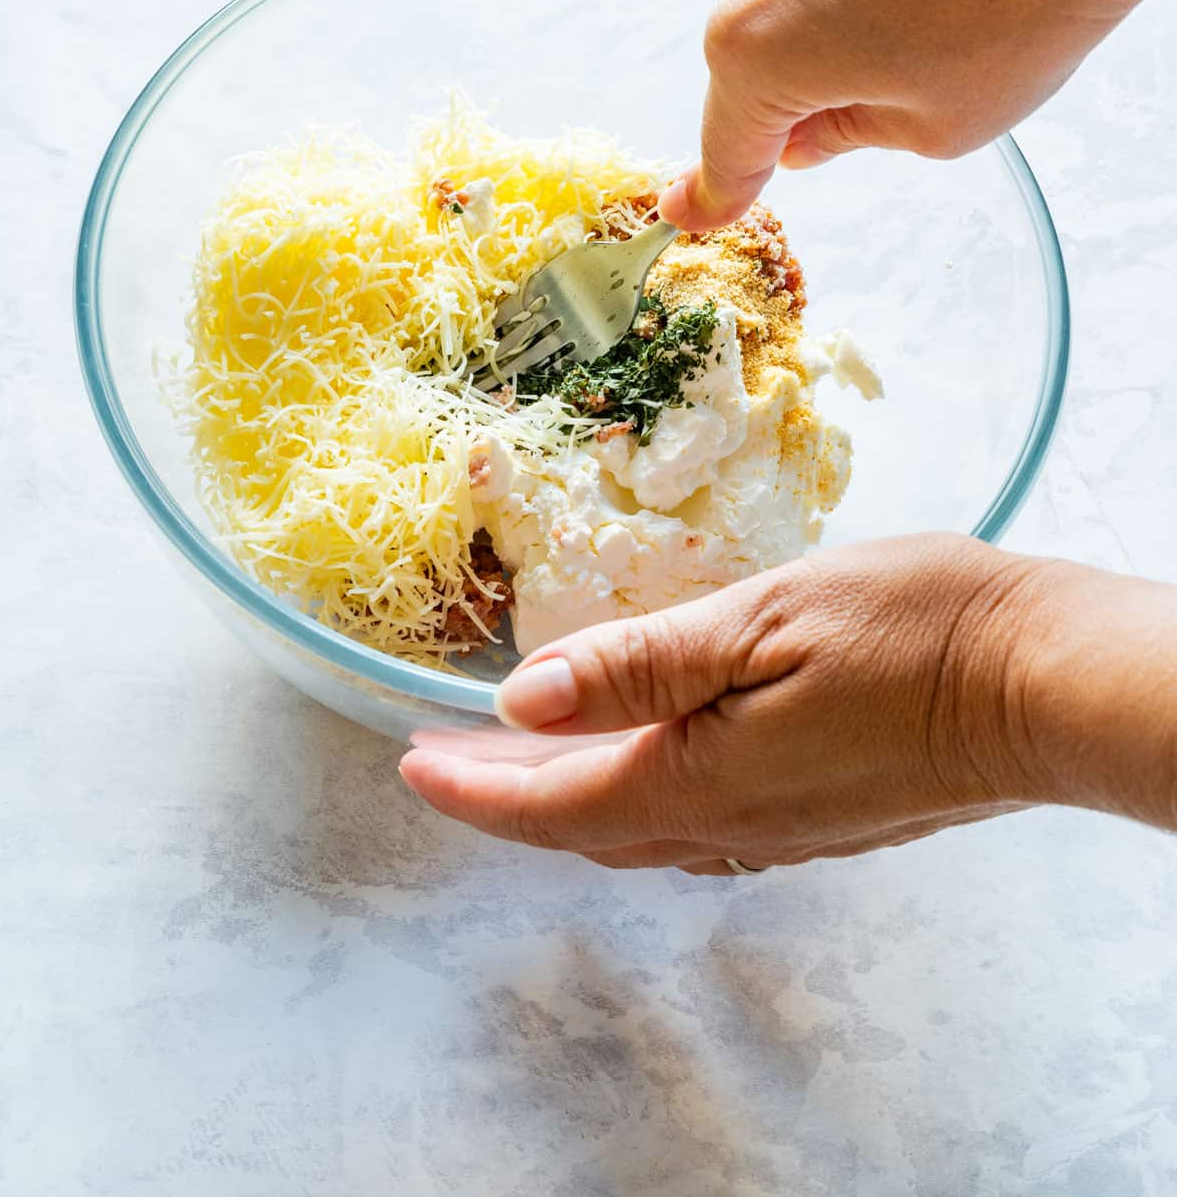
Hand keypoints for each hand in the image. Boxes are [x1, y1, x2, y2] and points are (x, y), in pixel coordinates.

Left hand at [399, 534, 1046, 872]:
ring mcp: (781, 830)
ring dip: (569, 798)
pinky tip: (641, 765)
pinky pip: (696, 825)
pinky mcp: (822, 817)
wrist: (1044, 684)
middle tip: (445, 762)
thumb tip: (523, 700)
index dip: (473, 788)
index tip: (410, 767)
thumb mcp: (759, 622)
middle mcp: (730, 826)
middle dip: (507, 796)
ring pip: (641, 829)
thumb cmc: (910, 631)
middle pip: (587, 826)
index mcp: (698, 780)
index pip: (551, 802)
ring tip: (522, 759)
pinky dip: (636, 797)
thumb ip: (639, 666)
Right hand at [661, 0, 1176, 231]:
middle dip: (797, 98)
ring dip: (832, 26)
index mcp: (756, 54)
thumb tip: (812, 134)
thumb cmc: (1015, 6)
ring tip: (933, 27)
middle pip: (749, 66)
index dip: (718, 192)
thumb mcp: (936, 126)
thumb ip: (850, 136)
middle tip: (885, 107)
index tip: (692, 211)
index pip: (726, 148)